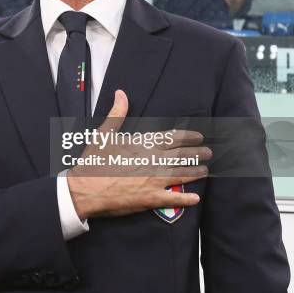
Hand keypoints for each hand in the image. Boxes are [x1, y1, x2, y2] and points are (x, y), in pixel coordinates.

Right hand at [67, 90, 210, 218]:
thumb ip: (117, 113)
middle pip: (182, 155)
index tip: (199, 136)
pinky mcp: (150, 199)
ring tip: (206, 170)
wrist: (84, 190)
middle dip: (197, 153)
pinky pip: (173, 199)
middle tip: (208, 152)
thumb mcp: (103, 134)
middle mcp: (153, 161)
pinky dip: (186, 199)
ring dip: (196, 172)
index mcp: (143, 144)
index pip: (172, 138)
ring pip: (182, 174)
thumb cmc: (93, 162)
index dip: (188, 136)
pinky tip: (195, 199)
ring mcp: (153, 180)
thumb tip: (121, 93)